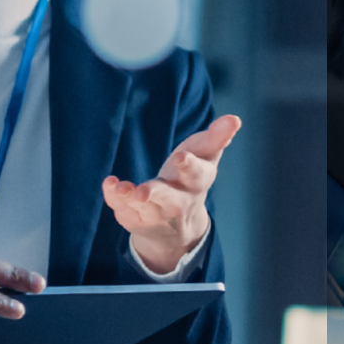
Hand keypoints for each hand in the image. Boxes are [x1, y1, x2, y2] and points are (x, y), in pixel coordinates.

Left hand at [102, 114, 240, 274]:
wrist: (178, 224)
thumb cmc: (190, 177)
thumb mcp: (205, 156)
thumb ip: (216, 137)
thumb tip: (234, 119)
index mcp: (197, 183)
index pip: (196, 175)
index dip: (189, 166)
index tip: (180, 156)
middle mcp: (177, 203)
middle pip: (168, 200)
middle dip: (156, 194)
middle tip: (142, 192)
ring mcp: (156, 215)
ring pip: (142, 208)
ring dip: (129, 198)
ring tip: (120, 187)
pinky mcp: (136, 221)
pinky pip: (123, 211)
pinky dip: (115, 199)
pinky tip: (109, 184)